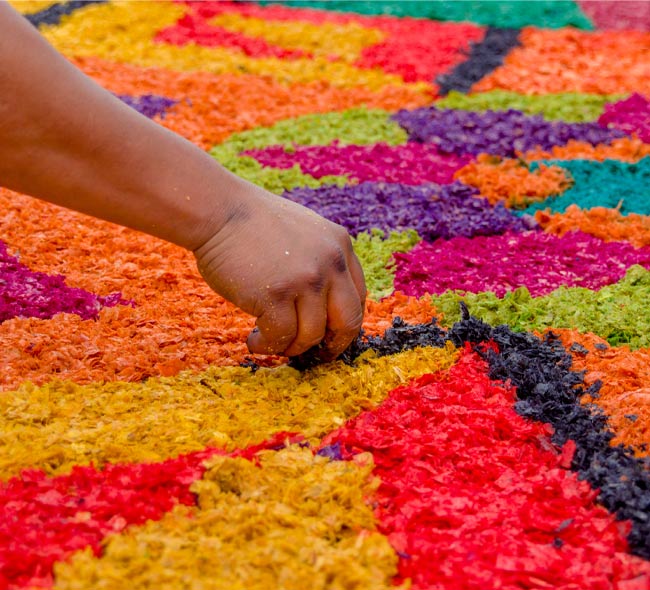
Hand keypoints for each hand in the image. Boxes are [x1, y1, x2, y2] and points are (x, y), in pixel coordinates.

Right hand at [194, 184, 365, 358]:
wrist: (219, 210)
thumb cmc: (253, 224)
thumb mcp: (304, 233)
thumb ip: (320, 262)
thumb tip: (323, 308)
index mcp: (340, 246)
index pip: (357, 298)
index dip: (344, 324)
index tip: (329, 336)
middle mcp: (330, 263)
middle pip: (348, 322)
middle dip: (332, 345)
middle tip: (315, 355)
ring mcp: (305, 279)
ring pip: (311, 335)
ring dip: (290, 347)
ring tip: (269, 342)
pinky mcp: (276, 295)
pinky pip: (281, 337)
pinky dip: (268, 346)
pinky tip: (254, 341)